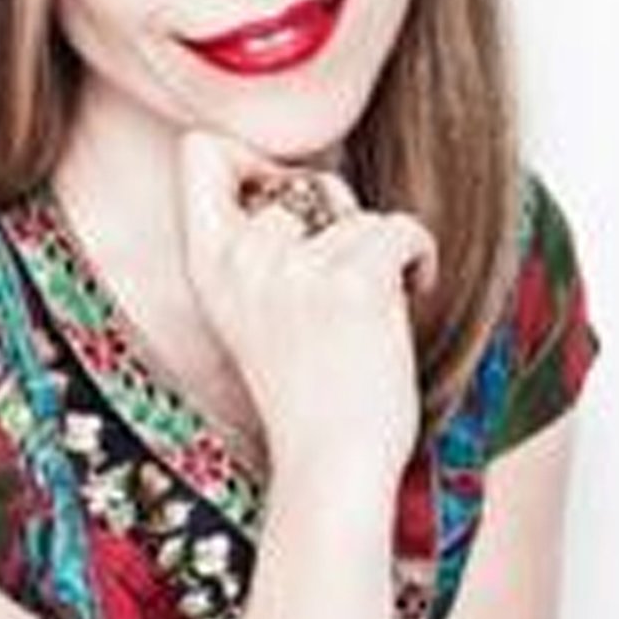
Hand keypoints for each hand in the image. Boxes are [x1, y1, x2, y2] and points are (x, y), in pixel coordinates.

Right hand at [175, 128, 437, 486]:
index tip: (282, 197)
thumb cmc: (304, 394)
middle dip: (338, 219)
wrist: (330, 466)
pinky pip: (402, 229)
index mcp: (206, 265)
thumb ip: (254, 247)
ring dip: (380, 254)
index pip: (199, 152)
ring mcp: (297, 268)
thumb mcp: (248, 312)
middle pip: (303, 177)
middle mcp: (243, 258)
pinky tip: (408, 299)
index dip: (249, 156)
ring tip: (369, 313)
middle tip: (342, 283)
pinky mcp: (354, 282)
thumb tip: (303, 179)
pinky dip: (420, 261)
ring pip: (359, 212)